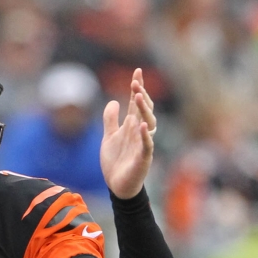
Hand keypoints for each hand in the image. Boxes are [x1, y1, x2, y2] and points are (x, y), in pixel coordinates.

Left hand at [100, 69, 155, 199]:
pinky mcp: (143, 158)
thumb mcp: (109, 137)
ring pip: (149, 123)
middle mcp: (140, 132)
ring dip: (144, 110)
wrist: (117, 186)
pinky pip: (147, 145)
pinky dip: (146, 136)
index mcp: (132, 126)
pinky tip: (143, 126)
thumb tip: (113, 101)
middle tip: (135, 82)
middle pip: (144, 109)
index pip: (136, 103)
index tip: (137, 72)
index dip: (137, 87)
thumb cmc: (115, 161)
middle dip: (140, 95)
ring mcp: (143, 144)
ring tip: (137, 96)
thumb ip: (110, 120)